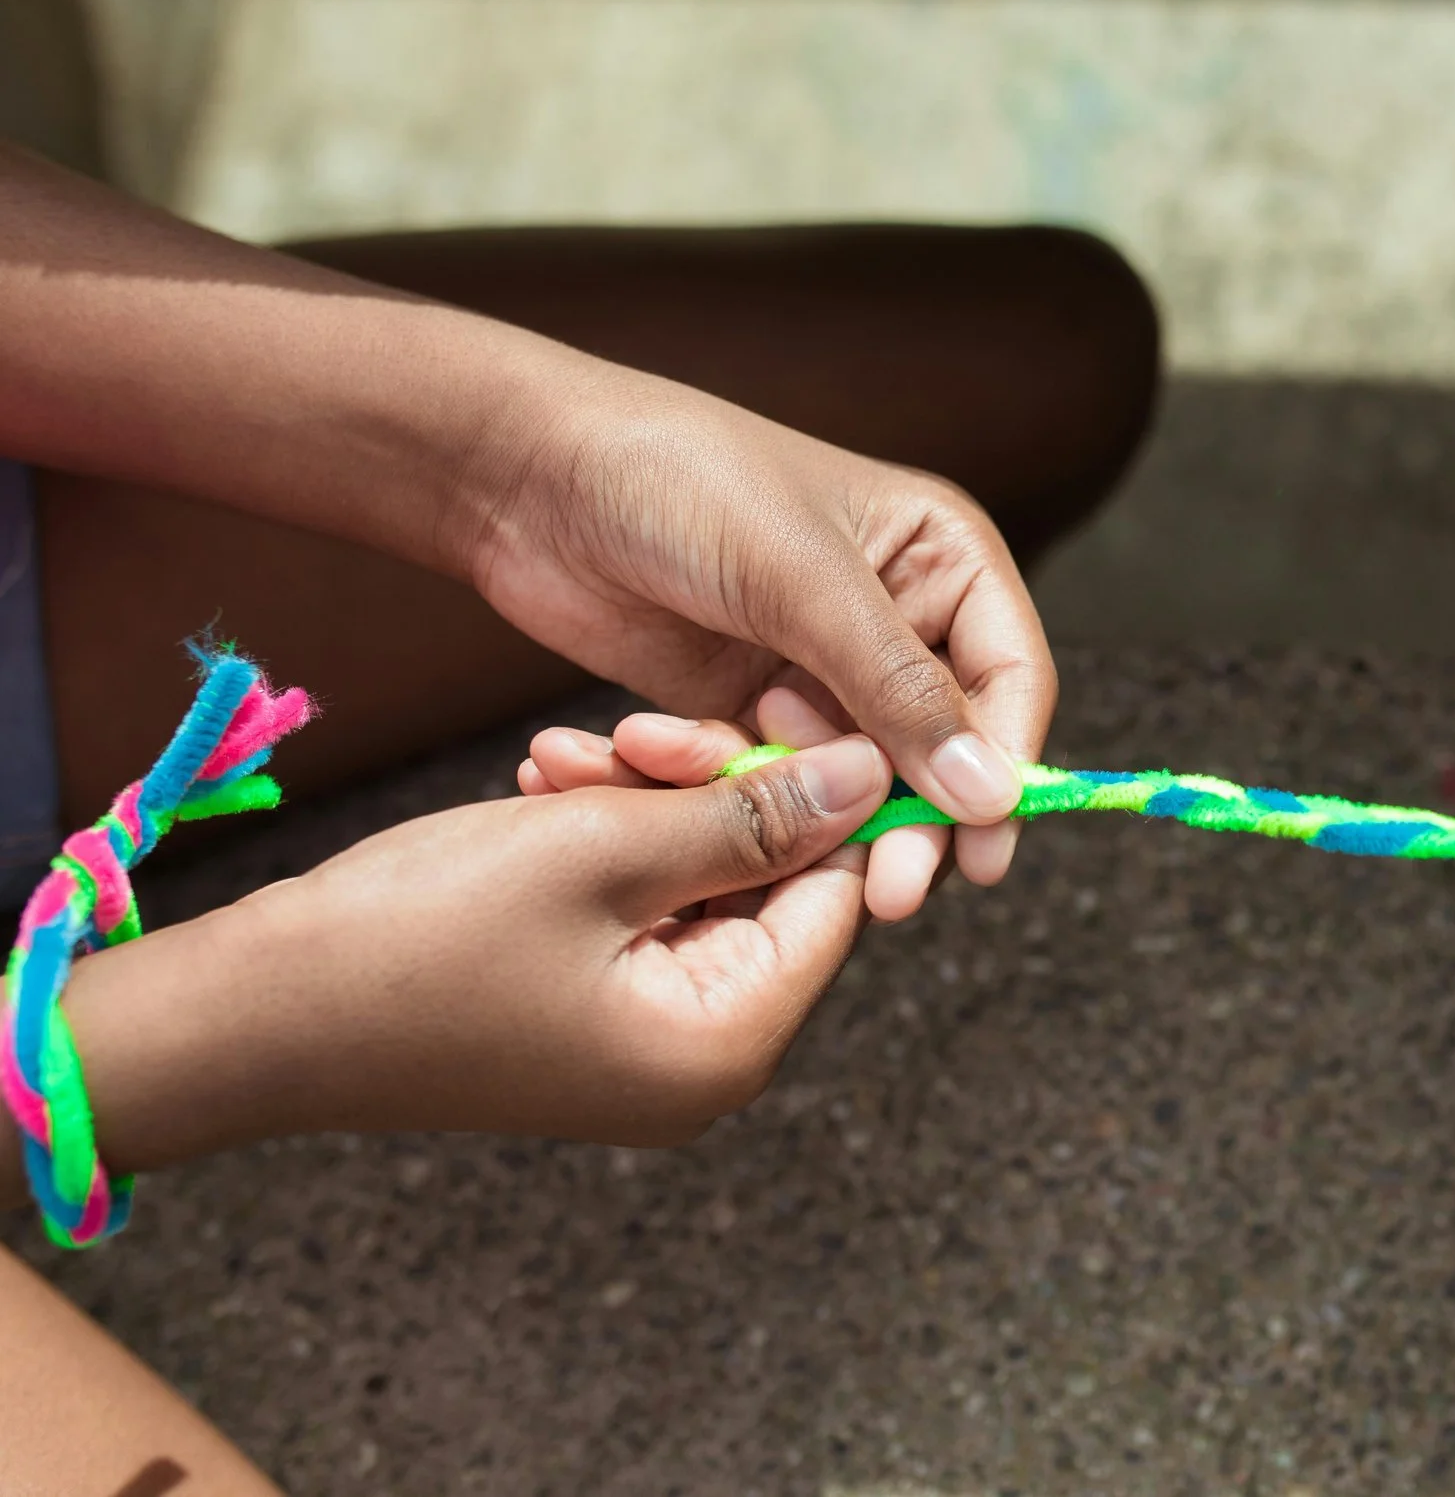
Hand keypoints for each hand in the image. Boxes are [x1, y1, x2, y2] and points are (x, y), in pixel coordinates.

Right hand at [62, 737, 895, 1154]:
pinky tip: (545, 791)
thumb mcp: (605, 847)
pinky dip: (602, 847)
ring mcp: (641, 1049)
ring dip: (641, 807)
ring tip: (562, 759)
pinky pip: (635, 915)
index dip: (810, 798)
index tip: (759, 717)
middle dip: (704, 794)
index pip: (837, 898)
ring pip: (696, 886)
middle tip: (627, 733)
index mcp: (727, 1044)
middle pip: (767, 889)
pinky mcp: (586, 1023)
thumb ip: (751, 814)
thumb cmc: (418, 935)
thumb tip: (873, 779)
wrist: (253, 1011)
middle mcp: (702, 1065)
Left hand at [469, 379, 1050, 898]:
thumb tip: (992, 793)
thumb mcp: (802, 581)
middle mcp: (897, 619)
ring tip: (759, 822)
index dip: (1004, 772)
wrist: (526, 474)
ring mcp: (820, 669)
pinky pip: (772, 782)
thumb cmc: (678, 480)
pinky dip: (731, 786)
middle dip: (914, 818)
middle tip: (887, 892)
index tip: (979, 855)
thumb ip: (900, 692)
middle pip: (943, 750)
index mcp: (942, 559)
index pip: (1011, 683)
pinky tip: (661, 753)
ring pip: (856, 780)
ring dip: (809, 808)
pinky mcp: (746, 709)